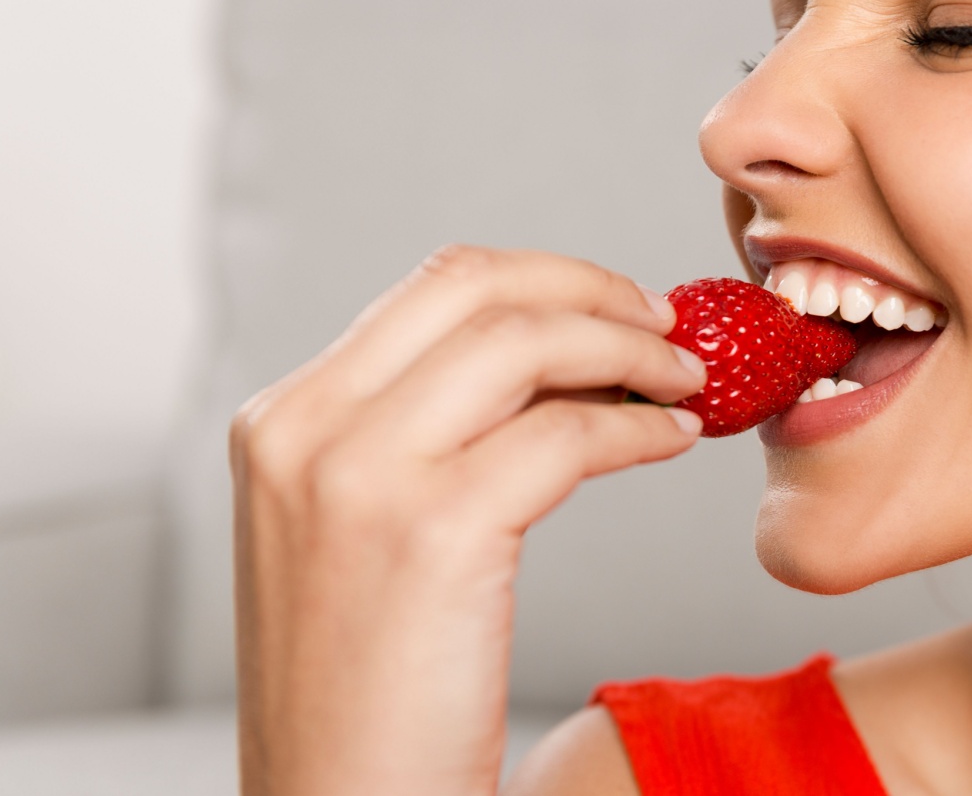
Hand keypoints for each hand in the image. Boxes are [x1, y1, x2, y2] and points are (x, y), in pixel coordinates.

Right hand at [230, 246, 705, 795]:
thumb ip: (431, 436)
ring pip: (528, 344)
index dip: (546, 280)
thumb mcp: (362, 533)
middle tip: (666, 325)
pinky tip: (673, 440)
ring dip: (631, 349)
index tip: (614, 305)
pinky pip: (569, 436)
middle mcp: (306, 431)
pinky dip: (640, 427)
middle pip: (479, 288)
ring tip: (688, 379)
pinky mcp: (434, 532)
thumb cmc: (367, 690)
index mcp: (283, 422)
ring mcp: (360, 476)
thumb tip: (563, 362)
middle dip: (594, 290)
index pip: (433, 288)